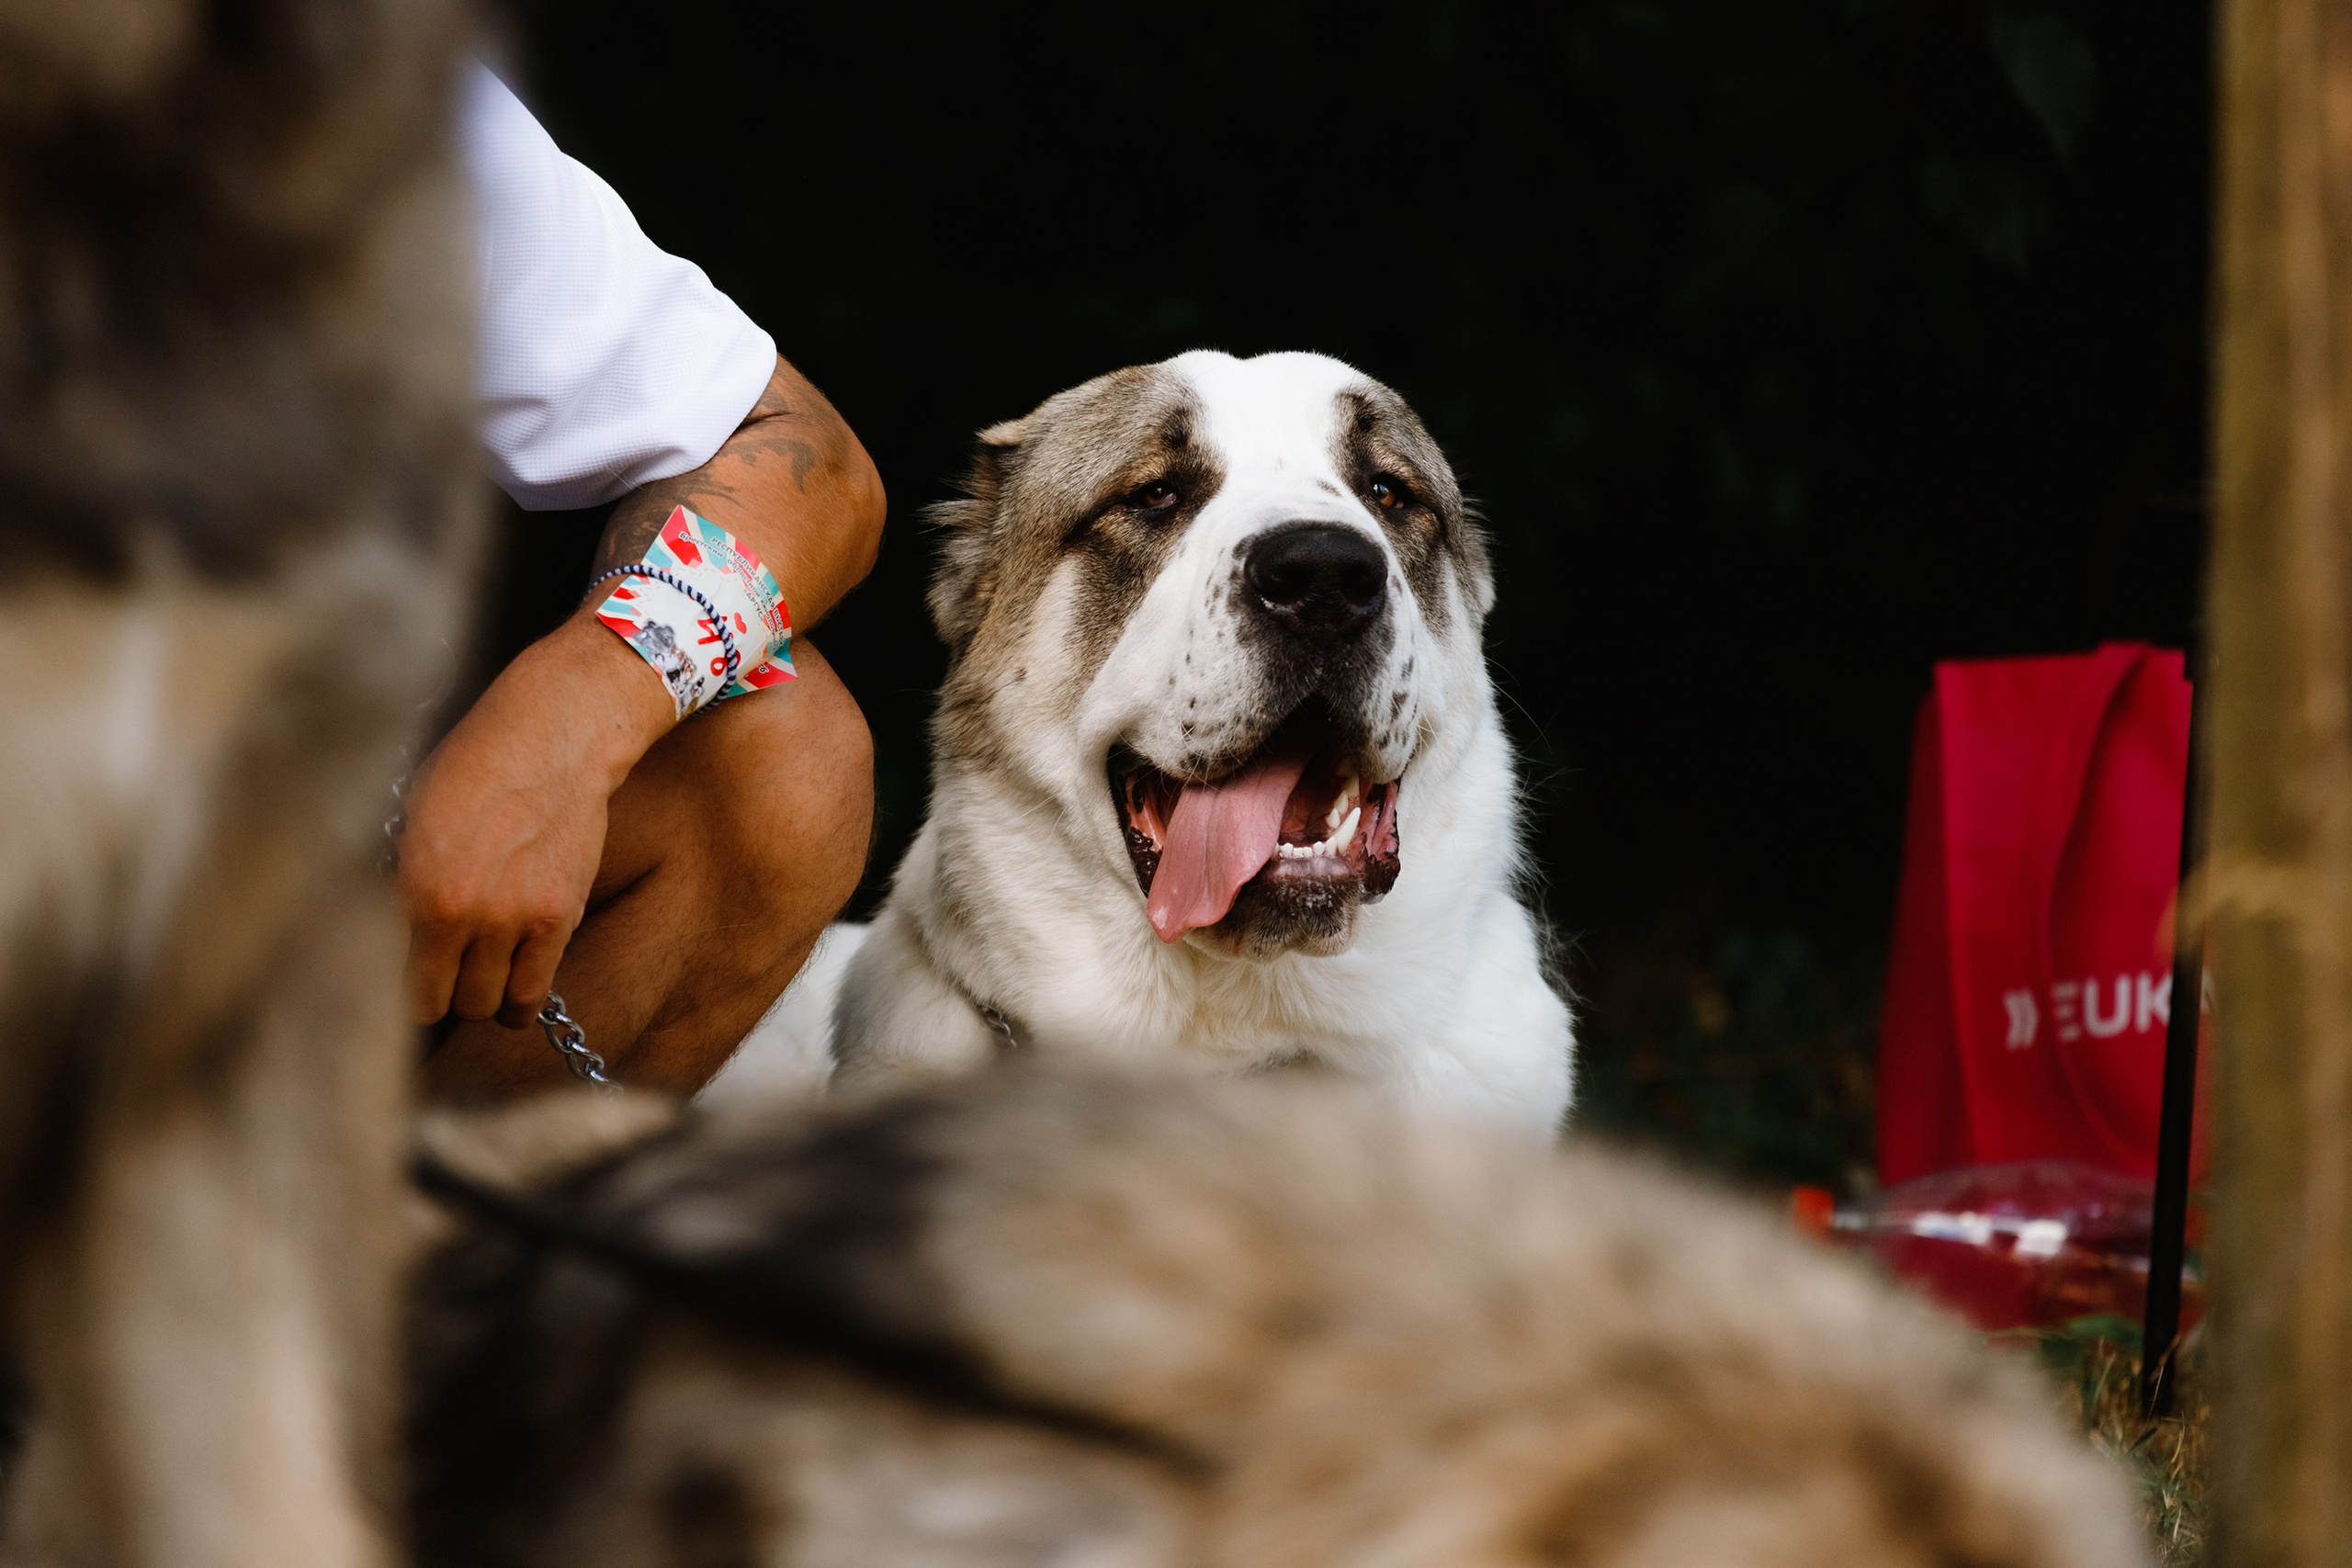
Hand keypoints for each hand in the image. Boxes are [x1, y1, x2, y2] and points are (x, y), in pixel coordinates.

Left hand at [396, 612, 672, 1027]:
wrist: (555, 737)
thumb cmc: (475, 764)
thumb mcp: (412, 815)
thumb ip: (398, 880)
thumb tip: (379, 929)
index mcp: (413, 886)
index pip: (387, 977)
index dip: (388, 982)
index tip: (395, 975)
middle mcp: (462, 913)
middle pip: (437, 1004)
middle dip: (435, 994)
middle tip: (436, 975)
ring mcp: (515, 920)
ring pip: (485, 1007)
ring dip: (477, 999)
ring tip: (474, 979)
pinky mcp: (559, 919)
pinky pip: (531, 996)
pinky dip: (515, 1001)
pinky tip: (509, 985)